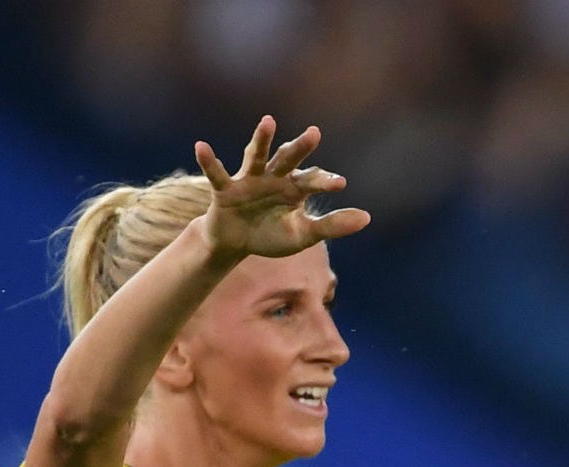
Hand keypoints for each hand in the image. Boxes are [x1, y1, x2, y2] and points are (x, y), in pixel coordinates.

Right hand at [194, 115, 369, 260]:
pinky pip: (216, 173)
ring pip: (256, 157)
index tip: (339, 183)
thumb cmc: (271, 234)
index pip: (312, 181)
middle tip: (315, 133)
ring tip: (268, 121)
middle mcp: (273, 178)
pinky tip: (201, 146)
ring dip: (262, 140)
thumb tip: (367, 218)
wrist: (236, 243)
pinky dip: (209, 160)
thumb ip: (332, 226)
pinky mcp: (225, 190)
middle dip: (301, 148)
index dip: (324, 181)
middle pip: (288, 160)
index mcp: (294, 188)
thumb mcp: (303, 234)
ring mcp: (249, 181)